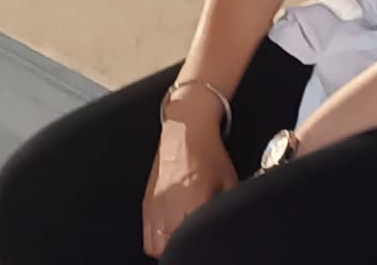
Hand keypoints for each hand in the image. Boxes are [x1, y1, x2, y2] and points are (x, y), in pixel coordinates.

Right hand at [143, 107, 236, 258]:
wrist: (187, 128)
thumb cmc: (209, 152)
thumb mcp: (229, 181)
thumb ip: (227, 206)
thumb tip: (229, 225)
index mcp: (195, 202)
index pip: (193, 237)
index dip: (199, 243)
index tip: (203, 243)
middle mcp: (172, 207)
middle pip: (172, 247)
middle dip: (181, 248)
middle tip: (191, 244)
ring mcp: (156, 206)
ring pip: (156, 246)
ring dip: (167, 247)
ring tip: (178, 241)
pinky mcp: (147, 202)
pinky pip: (147, 234)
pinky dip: (156, 240)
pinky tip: (168, 234)